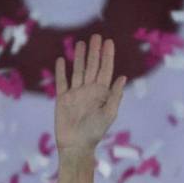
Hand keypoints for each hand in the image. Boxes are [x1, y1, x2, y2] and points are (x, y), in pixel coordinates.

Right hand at [54, 33, 126, 156]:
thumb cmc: (95, 133)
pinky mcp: (62, 99)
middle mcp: (89, 91)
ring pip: (77, 71)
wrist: (76, 146)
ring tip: (81, 43)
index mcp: (101, 93)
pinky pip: (61, 82)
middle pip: (92, 67)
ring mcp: (75, 94)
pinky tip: (60, 60)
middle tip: (96, 36)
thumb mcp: (109, 114)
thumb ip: (115, 95)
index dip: (107, 56)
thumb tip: (123, 77)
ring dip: (79, 57)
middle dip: (94, 52)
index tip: (108, 42)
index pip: (105, 70)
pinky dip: (61, 72)